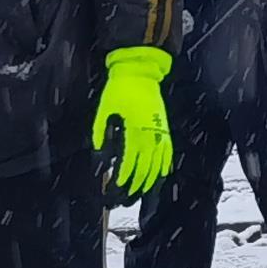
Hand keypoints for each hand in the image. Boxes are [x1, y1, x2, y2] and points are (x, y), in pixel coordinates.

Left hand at [94, 45, 174, 196]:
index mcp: (135, 128)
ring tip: (141, 192)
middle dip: (136, 184)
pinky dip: (164, 167)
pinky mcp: (164, 127)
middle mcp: (151, 132)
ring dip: (150, 180)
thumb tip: (99, 152)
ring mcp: (160, 130)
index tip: (118, 186)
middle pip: (146, 167)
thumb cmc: (120, 89)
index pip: (131, 160)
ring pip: (158, 164)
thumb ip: (100, 133)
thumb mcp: (104, 110)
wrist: (140, 71)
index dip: (124, 176)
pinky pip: (167, 153)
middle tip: (125, 196)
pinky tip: (159, 176)